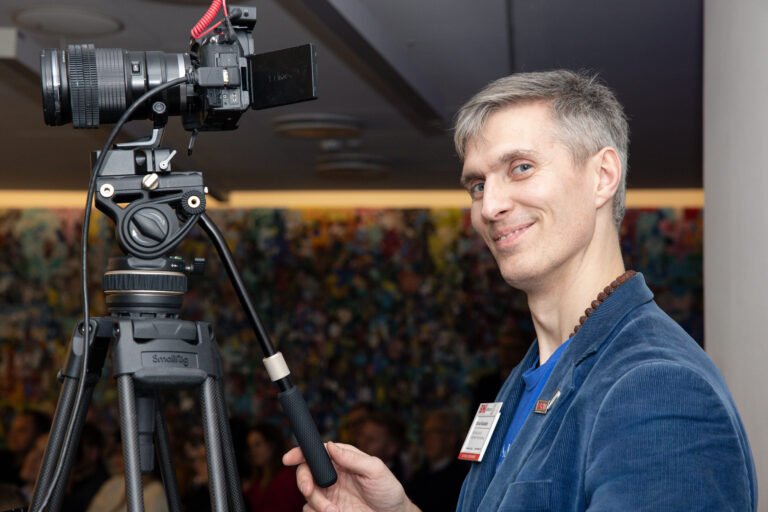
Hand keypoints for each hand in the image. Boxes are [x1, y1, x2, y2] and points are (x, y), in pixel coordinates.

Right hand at [283, 441, 419, 511]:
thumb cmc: (388, 490)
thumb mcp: (375, 469)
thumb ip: (352, 458)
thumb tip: (331, 446)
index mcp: (342, 459)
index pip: (317, 452)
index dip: (300, 452)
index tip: (289, 458)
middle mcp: (332, 475)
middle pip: (306, 473)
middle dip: (304, 481)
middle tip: (310, 490)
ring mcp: (329, 494)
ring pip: (307, 495)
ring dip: (316, 503)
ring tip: (334, 511)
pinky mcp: (328, 510)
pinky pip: (310, 511)